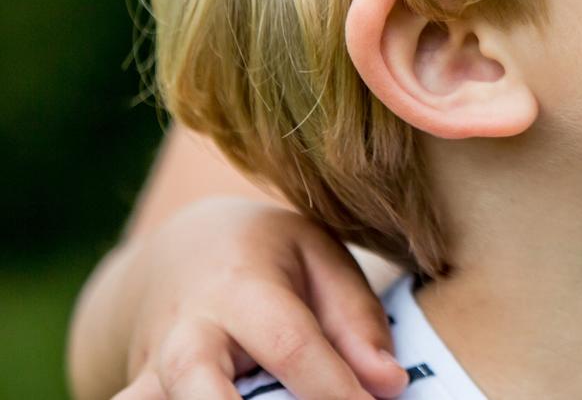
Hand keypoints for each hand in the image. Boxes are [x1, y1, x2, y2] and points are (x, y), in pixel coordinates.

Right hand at [104, 198, 406, 399]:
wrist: (180, 252)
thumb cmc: (268, 257)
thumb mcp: (321, 258)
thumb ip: (357, 321)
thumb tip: (389, 384)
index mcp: (240, 284)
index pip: (291, 344)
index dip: (334, 388)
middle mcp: (184, 333)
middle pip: (195, 379)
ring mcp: (148, 372)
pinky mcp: (136, 399)